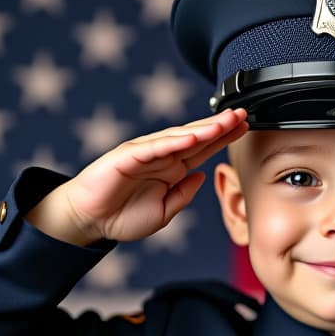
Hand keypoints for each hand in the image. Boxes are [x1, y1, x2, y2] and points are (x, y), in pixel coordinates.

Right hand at [27, 108, 248, 245]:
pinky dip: (173, 141)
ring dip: (203, 129)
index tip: (245, 127)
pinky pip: (154, 147)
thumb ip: (183, 195)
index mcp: (173, 169)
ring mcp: (145, 153)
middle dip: (220, 126)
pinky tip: (193, 136)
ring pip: (179, 137)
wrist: (90, 221)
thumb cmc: (123, 217)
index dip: (224, 138)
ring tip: (225, 122)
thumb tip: (202, 176)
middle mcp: (162, 156)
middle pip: (197, 137)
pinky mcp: (127, 156)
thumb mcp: (163, 213)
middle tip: (242, 114)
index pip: (204, 149)